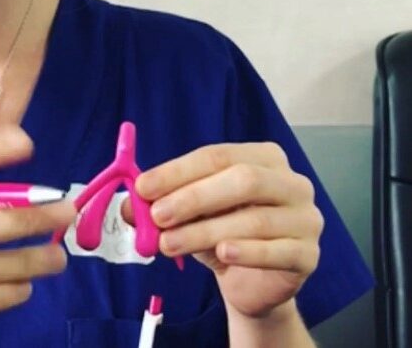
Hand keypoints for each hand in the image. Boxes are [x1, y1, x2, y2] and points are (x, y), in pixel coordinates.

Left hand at [121, 142, 323, 318]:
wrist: (252, 282)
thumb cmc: (223, 232)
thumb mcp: (190, 213)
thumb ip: (161, 203)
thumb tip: (128, 204)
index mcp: (262, 157)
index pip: (217, 156)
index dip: (178, 171)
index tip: (143, 186)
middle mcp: (291, 182)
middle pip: (243, 180)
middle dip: (194, 197)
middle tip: (157, 215)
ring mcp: (305, 218)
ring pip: (254, 219)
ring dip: (205, 231)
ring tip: (169, 243)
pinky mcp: (310, 255)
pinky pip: (278, 251)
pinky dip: (246, 252)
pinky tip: (221, 255)